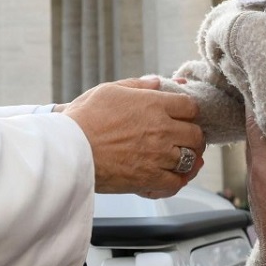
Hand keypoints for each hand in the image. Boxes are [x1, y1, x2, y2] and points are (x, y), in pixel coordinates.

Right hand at [62, 78, 203, 197]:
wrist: (69, 150)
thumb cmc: (83, 119)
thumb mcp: (108, 90)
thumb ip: (137, 85)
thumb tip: (157, 82)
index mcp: (153, 104)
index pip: (190, 106)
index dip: (188, 111)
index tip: (183, 116)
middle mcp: (161, 129)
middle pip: (196, 134)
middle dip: (193, 136)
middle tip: (185, 139)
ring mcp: (158, 156)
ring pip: (191, 159)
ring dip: (188, 159)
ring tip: (181, 158)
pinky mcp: (150, 179)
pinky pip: (177, 183)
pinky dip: (177, 181)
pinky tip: (172, 177)